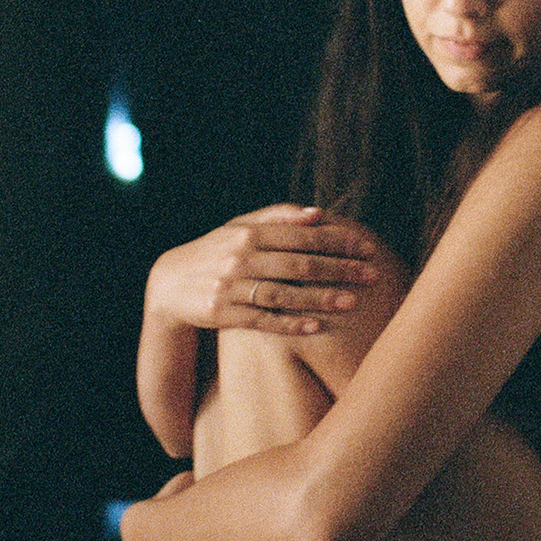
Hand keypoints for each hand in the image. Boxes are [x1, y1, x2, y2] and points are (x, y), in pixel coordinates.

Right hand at [143, 204, 382, 338]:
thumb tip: (318, 213)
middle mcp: (241, 257)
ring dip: (320, 298)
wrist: (168, 283)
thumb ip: (277, 217)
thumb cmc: (216, 251)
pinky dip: (289, 324)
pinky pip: (262, 320)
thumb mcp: (240, 227)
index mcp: (250, 233)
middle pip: (299, 263)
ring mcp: (232, 286)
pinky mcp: (224, 314)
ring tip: (352, 302)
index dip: (337, 240)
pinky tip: (316, 327)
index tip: (367, 246)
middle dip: (339, 269)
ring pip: (284, 293)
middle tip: (372, 274)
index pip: (303, 235)